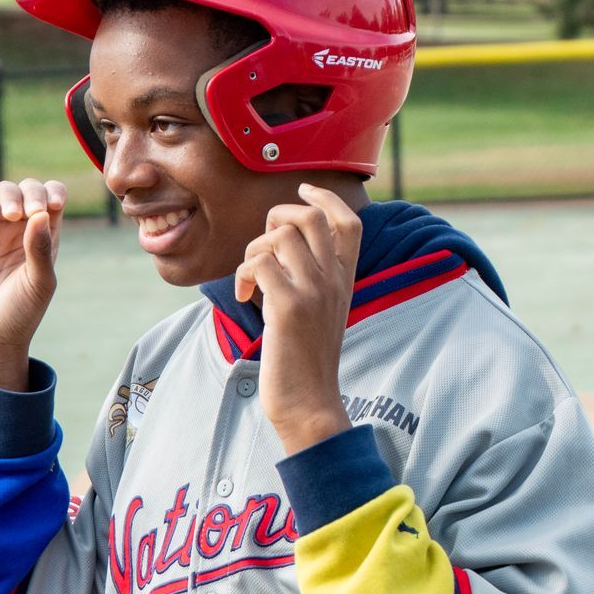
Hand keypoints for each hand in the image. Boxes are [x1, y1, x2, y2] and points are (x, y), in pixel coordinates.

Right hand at [0, 179, 66, 389]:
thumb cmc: (20, 314)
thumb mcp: (39, 282)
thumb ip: (41, 248)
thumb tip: (43, 213)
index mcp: (44, 238)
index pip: (52, 199)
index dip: (53, 193)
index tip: (54, 205)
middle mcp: (19, 231)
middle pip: (27, 189)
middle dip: (32, 192)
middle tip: (32, 211)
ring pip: (1, 193)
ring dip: (9, 196)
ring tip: (12, 215)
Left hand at [236, 184, 358, 452]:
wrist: (310, 404)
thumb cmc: (307, 361)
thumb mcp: (322, 312)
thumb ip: (314, 279)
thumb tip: (284, 247)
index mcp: (345, 280)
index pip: (350, 222)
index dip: (325, 197)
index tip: (303, 188)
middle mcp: (334, 280)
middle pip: (310, 216)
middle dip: (276, 216)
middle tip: (262, 246)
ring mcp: (314, 292)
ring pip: (279, 235)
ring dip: (253, 250)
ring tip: (250, 279)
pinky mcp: (289, 308)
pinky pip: (259, 263)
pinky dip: (243, 274)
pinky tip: (244, 296)